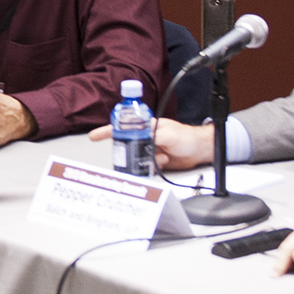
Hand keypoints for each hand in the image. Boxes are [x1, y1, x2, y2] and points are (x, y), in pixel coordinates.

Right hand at [87, 116, 212, 169]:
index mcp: (146, 126)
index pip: (123, 126)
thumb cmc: (187, 137)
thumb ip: (152, 139)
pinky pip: (145, 167)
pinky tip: (164, 162)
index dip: (107, 131)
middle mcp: (145, 137)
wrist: (200, 151)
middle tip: (137, 156)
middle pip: (127, 145)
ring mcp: (149, 149)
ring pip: (136, 158)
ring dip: (146, 161)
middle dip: (130, 153)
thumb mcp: (168, 135)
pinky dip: (152, 167)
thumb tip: (141, 143)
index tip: (94, 136)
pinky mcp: (154, 161)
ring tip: (161, 158)